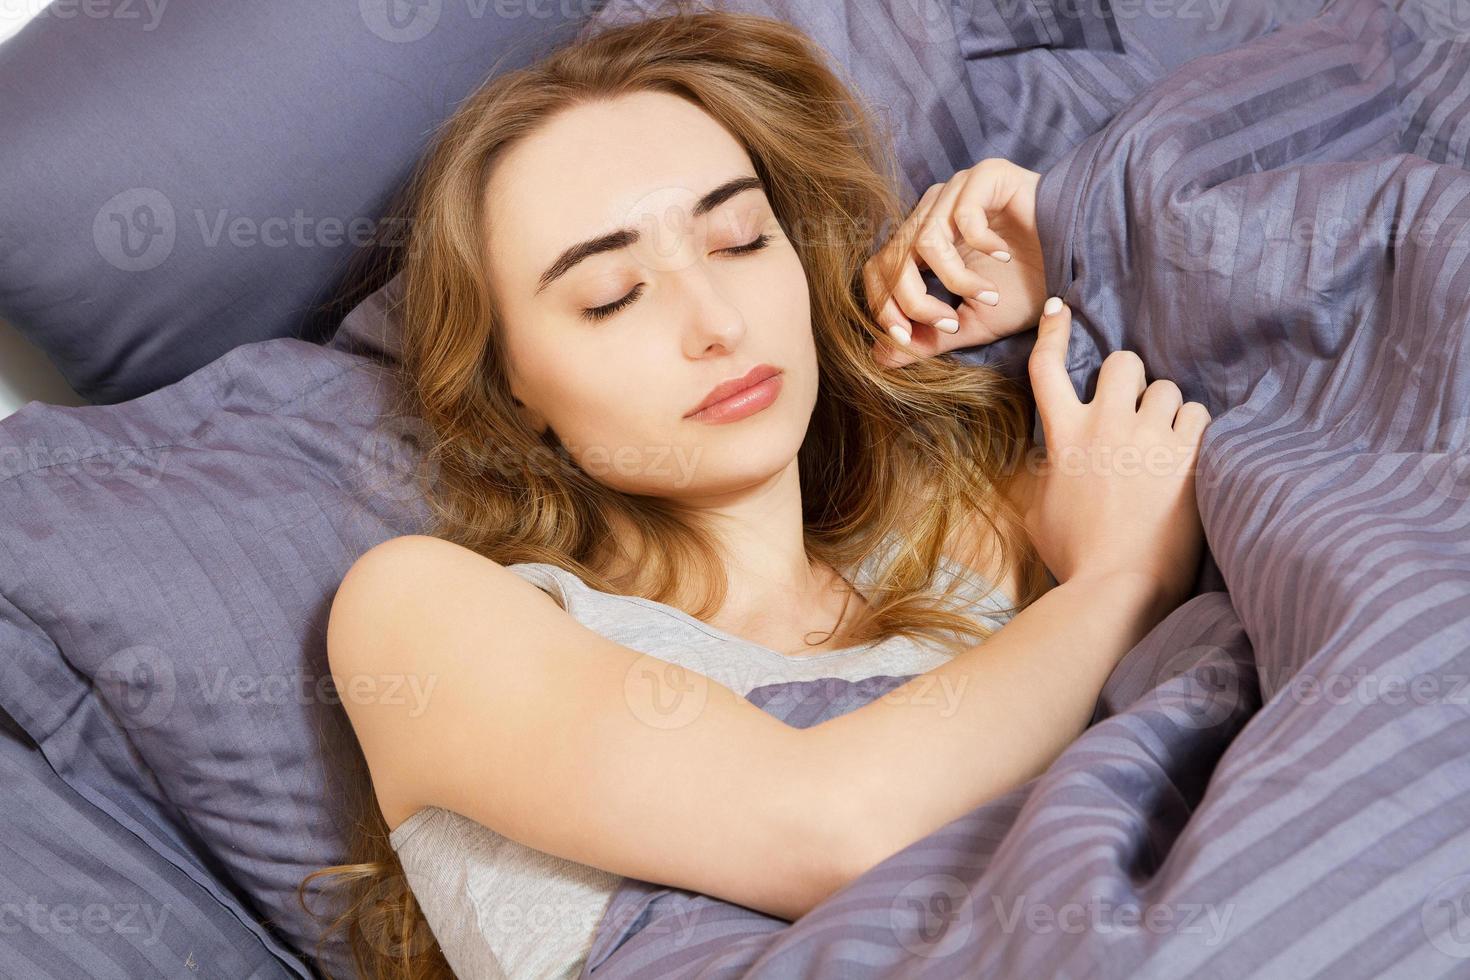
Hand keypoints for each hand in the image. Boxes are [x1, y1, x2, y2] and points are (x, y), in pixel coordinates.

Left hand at [863, 158, 1046, 368]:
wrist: (1076, 259)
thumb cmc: (1025, 288)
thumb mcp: (970, 324)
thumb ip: (927, 338)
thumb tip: (880, 358)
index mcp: (919, 242)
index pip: (879, 270)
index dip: (883, 307)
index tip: (906, 339)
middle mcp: (930, 212)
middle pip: (893, 257)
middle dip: (914, 301)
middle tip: (949, 324)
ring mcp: (954, 190)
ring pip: (924, 240)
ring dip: (955, 280)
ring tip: (988, 296)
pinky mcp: (984, 176)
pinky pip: (963, 213)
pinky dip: (981, 245)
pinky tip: (1004, 256)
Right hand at [1017, 298, 1211, 610]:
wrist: (1117, 588)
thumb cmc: (1075, 558)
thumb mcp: (1040, 512)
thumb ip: (1046, 474)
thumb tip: (1050, 464)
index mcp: (1064, 437)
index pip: (1048, 367)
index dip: (1053, 332)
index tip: (1060, 310)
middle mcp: (1104, 425)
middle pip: (1121, 363)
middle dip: (1130, 379)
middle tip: (1136, 407)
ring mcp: (1148, 437)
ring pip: (1165, 387)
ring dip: (1166, 409)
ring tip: (1166, 442)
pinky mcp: (1187, 455)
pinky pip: (1197, 413)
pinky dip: (1194, 429)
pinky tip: (1191, 455)